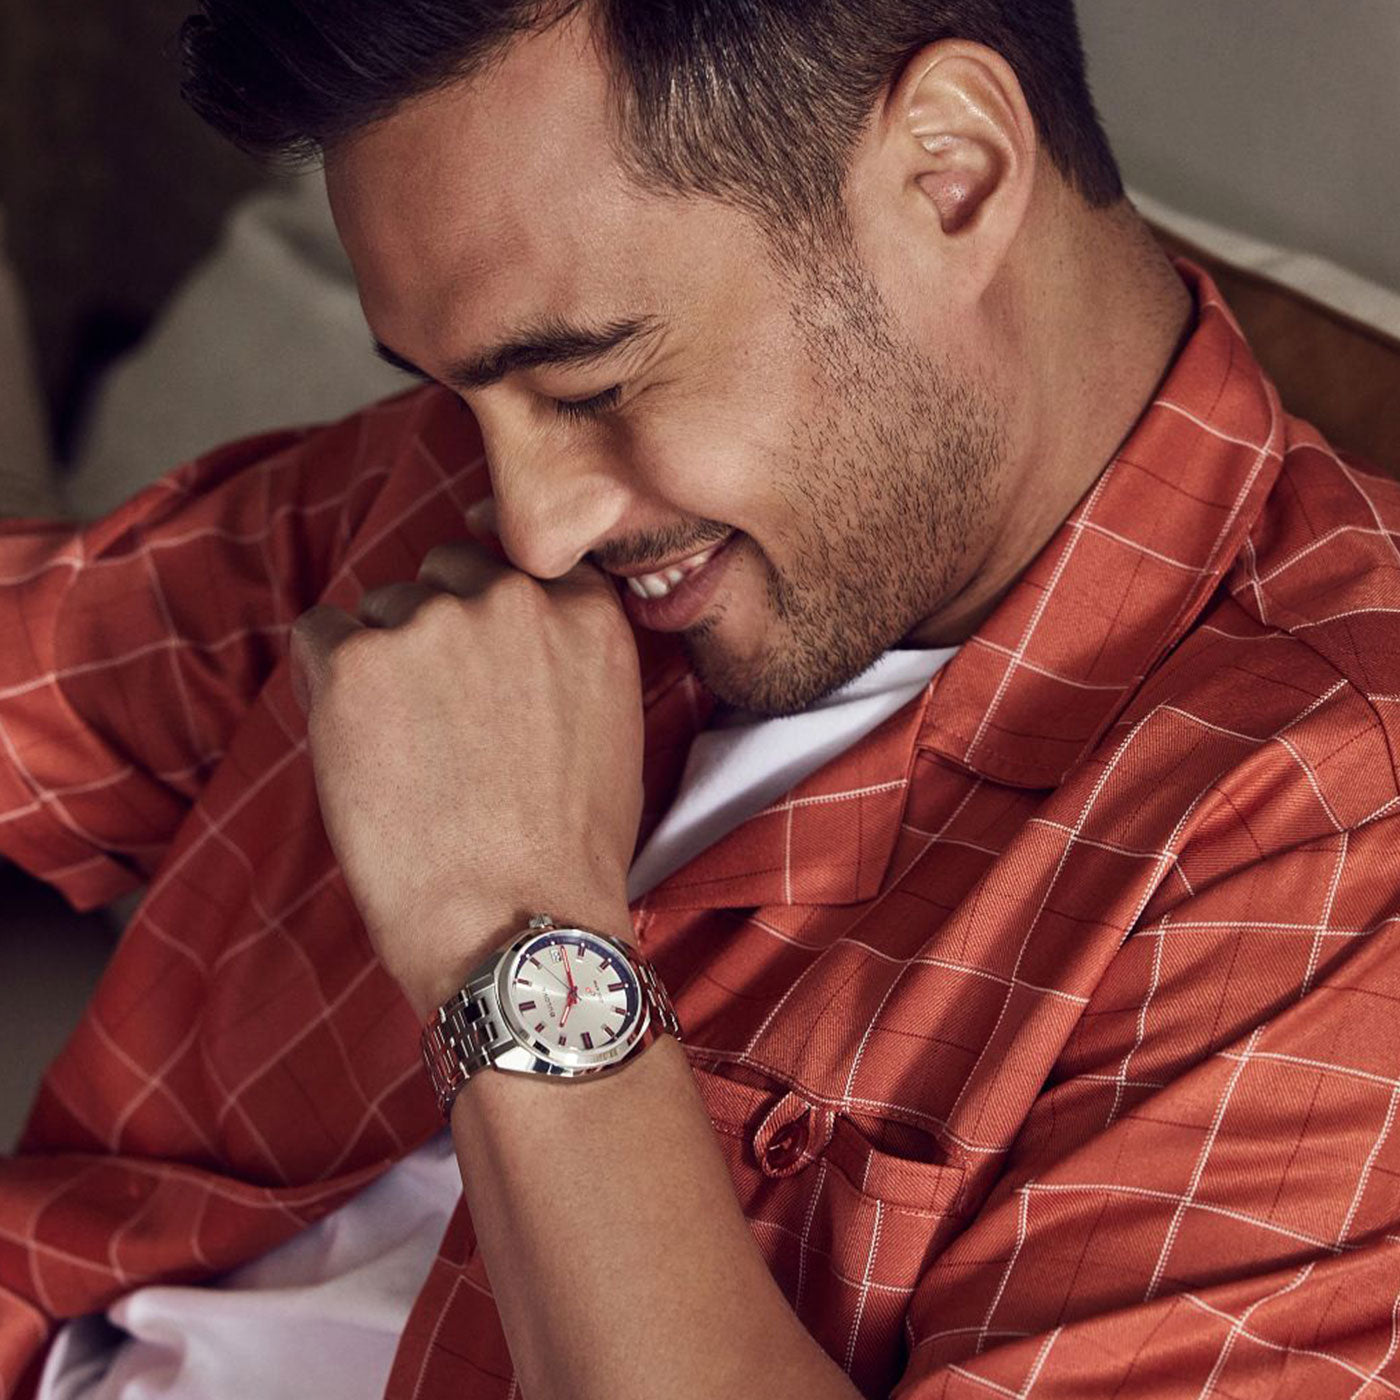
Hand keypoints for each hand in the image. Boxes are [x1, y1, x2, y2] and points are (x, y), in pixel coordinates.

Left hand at [288, 529, 643, 1019]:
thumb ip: (568, 654)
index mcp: (584, 613)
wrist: (517, 922)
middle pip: (446, 572)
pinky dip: (322, 678)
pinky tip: (352, 741)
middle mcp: (512, 599)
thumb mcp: (611, 724)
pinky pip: (316, 633)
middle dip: (436, 626)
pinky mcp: (354, 660)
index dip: (491, 602)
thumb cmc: (568, 848)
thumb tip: (514, 633)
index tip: (479, 642)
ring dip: (381, 656)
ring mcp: (431, 623)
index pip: (521, 561)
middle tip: (435, 711)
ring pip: (381, 604)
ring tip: (398, 744)